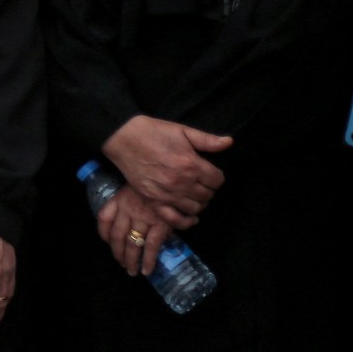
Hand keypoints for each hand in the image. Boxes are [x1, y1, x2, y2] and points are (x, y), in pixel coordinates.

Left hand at [95, 185, 171, 276]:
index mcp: (120, 199)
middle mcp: (128, 210)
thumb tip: (126, 218)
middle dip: (118, 253)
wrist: (171, 177)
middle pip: (117, 236)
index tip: (107, 242)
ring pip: (132, 244)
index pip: (104, 218)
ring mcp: (143, 219)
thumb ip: (129, 200)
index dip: (104, 232)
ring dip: (131, 260)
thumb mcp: (136, 185)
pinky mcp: (160, 225)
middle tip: (122, 264)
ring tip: (131, 271)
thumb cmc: (154, 181)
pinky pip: (151, 246)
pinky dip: (148, 260)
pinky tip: (146, 270)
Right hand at [101, 114, 231, 223]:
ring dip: (198, 202)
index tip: (209, 172)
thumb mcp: (182, 130)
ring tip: (193, 194)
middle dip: (208, 189)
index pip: (217, 180)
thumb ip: (207, 140)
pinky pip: (175, 220)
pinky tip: (190, 217)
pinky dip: (185, 221)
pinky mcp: (154, 201)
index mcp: (191, 165)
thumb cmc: (153, 132)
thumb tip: (229, 142)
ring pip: (195, 208)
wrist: (123, 138)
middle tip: (201, 182)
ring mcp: (168, 194)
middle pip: (208, 195)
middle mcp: (182, 183)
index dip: (216, 176)